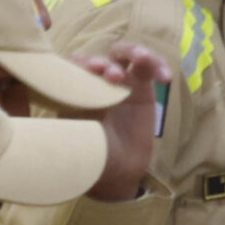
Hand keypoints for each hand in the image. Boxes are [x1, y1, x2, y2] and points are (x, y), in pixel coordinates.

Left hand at [70, 42, 168, 201]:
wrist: (117, 172)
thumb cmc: (91, 153)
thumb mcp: (74, 132)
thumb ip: (72, 110)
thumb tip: (59, 91)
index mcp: (75, 89)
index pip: (76, 65)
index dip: (83, 63)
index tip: (92, 72)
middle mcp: (97, 81)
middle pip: (101, 55)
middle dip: (107, 61)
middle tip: (113, 76)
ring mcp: (121, 83)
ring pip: (127, 53)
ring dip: (133, 52)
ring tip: (143, 60)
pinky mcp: (143, 87)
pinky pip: (151, 67)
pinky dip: (159, 65)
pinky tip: (165, 78)